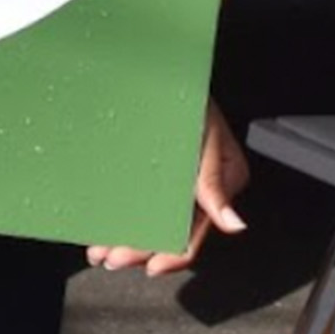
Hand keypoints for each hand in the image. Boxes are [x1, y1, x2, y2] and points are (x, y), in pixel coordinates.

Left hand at [91, 106, 250, 276]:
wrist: (165, 68)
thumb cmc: (190, 96)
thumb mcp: (205, 137)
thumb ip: (214, 182)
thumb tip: (235, 224)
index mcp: (224, 186)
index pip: (197, 233)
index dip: (172, 254)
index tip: (148, 266)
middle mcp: (203, 192)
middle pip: (170, 232)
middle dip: (139, 248)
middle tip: (109, 258)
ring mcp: (180, 184)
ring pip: (152, 222)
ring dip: (125, 238)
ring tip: (99, 250)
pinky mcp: (159, 174)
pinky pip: (140, 203)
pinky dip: (121, 216)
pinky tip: (102, 227)